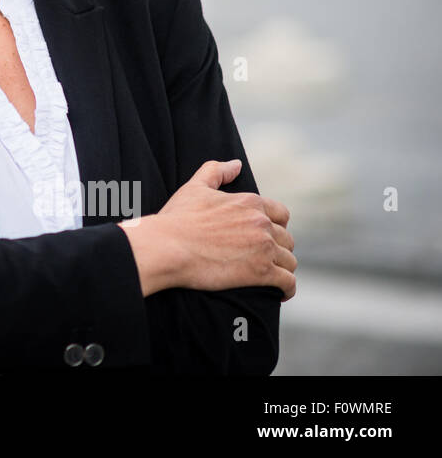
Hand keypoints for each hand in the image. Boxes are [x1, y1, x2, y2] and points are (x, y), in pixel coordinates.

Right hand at [122, 159, 296, 300]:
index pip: (281, 214)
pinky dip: (287, 289)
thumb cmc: (178, 219)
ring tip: (272, 277)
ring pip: (289, 261)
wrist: (167, 246)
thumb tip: (237, 164)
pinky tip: (280, 293)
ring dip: (282, 269)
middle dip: (278, 249)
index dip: (276, 226)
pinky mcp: (262, 272)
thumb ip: (216, 171)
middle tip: (264, 259)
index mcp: (250, 203)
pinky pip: (288, 282)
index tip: (266, 236)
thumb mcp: (194, 188)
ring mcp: (264, 248)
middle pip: (287, 239)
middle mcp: (262, 223)